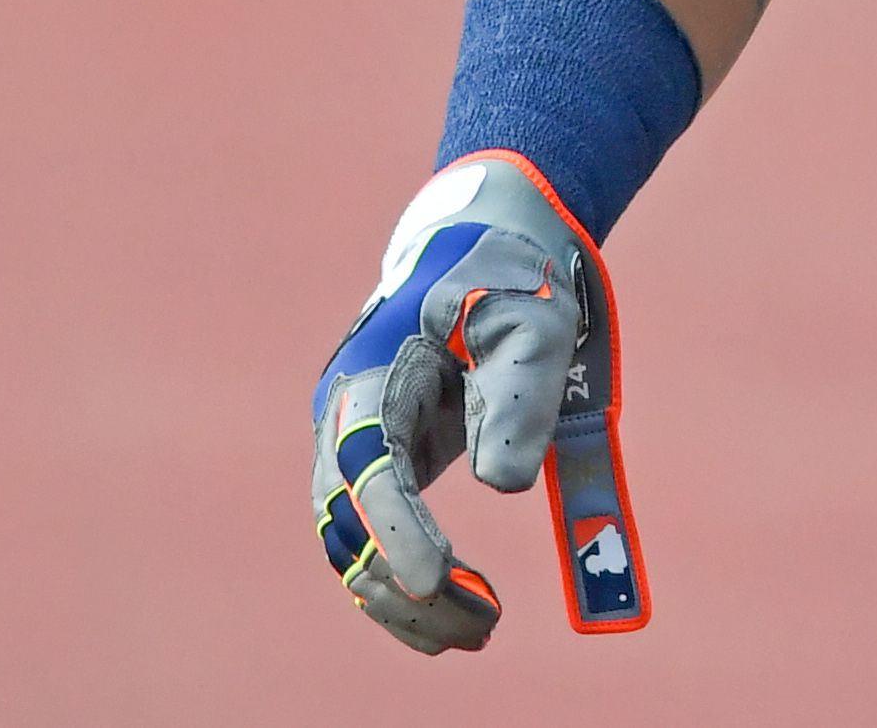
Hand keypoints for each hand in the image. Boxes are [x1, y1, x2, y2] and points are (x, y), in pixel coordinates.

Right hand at [310, 152, 650, 650]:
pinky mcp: (383, 463)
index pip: (367, 467)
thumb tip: (502, 483)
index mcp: (371, 375)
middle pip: (347, 523)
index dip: (396, 529)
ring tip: (476, 632)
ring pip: (352, 546)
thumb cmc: (508, 278)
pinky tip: (453, 616)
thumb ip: (518, 395)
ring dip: (403, 599)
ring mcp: (355, 444)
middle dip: (404, 584)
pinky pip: (374, 539)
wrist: (482, 244)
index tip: (437, 579)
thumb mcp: (530, 322)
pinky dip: (405, 584)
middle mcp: (345, 418)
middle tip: (482, 624)